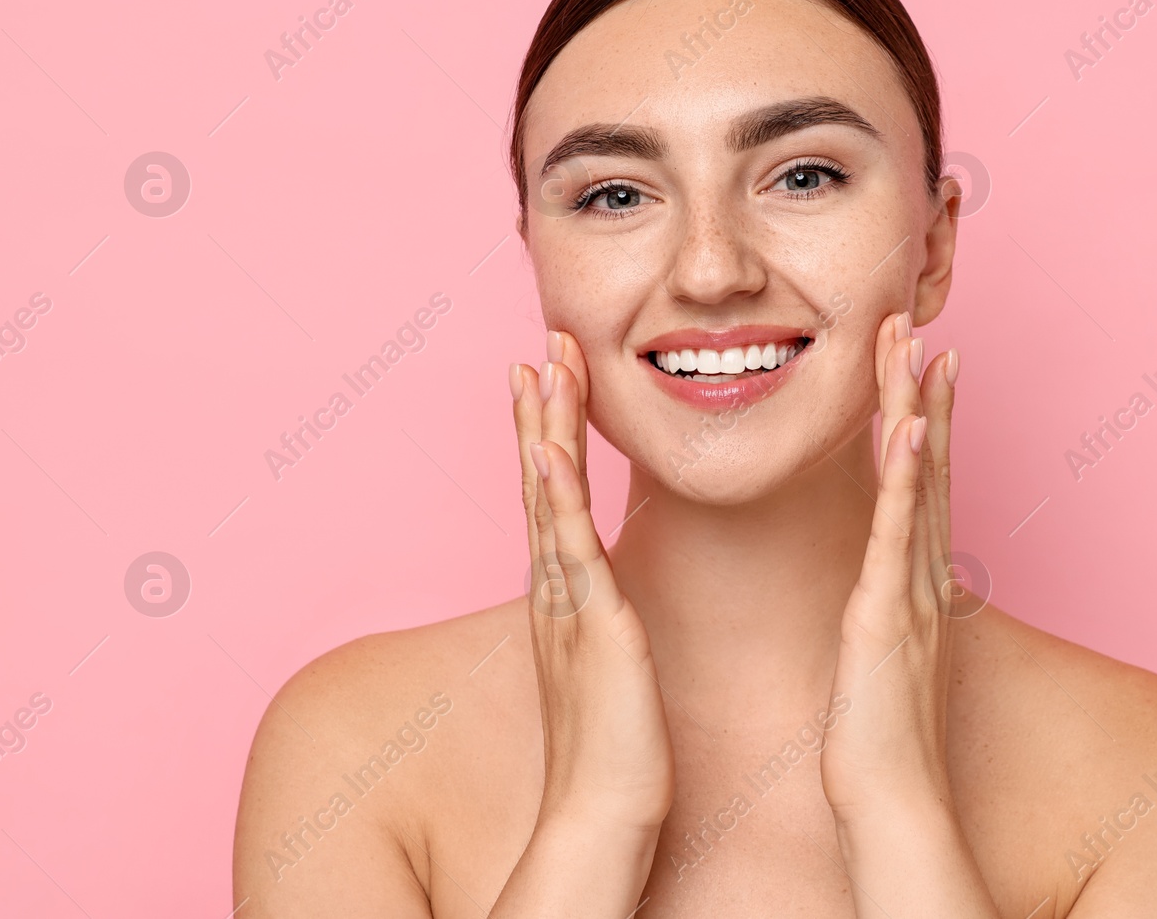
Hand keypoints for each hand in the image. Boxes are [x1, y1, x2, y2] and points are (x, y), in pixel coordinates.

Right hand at [510, 331, 675, 835]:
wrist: (603, 812)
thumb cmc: (615, 745)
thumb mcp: (612, 661)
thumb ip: (606, 619)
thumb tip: (611, 597)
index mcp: (567, 593)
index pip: (554, 495)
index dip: (550, 432)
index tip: (552, 376)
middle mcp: (556, 588)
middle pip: (541, 480)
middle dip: (541, 410)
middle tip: (541, 344)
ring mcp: (568, 603)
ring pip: (548, 500)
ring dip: (544, 431)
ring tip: (541, 366)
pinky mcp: (592, 627)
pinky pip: (569, 551)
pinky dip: (556, 498)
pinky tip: (548, 452)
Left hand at [820, 311, 960, 823]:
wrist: (889, 799)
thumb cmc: (878, 735)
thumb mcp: (881, 654)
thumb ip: (887, 610)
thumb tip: (885, 589)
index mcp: (912, 579)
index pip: (921, 481)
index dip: (926, 417)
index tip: (922, 362)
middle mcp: (921, 574)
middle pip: (928, 464)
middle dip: (923, 391)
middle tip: (917, 323)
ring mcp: (910, 590)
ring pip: (918, 483)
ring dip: (919, 411)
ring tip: (916, 346)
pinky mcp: (887, 614)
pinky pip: (898, 535)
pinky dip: (911, 480)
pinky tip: (914, 430)